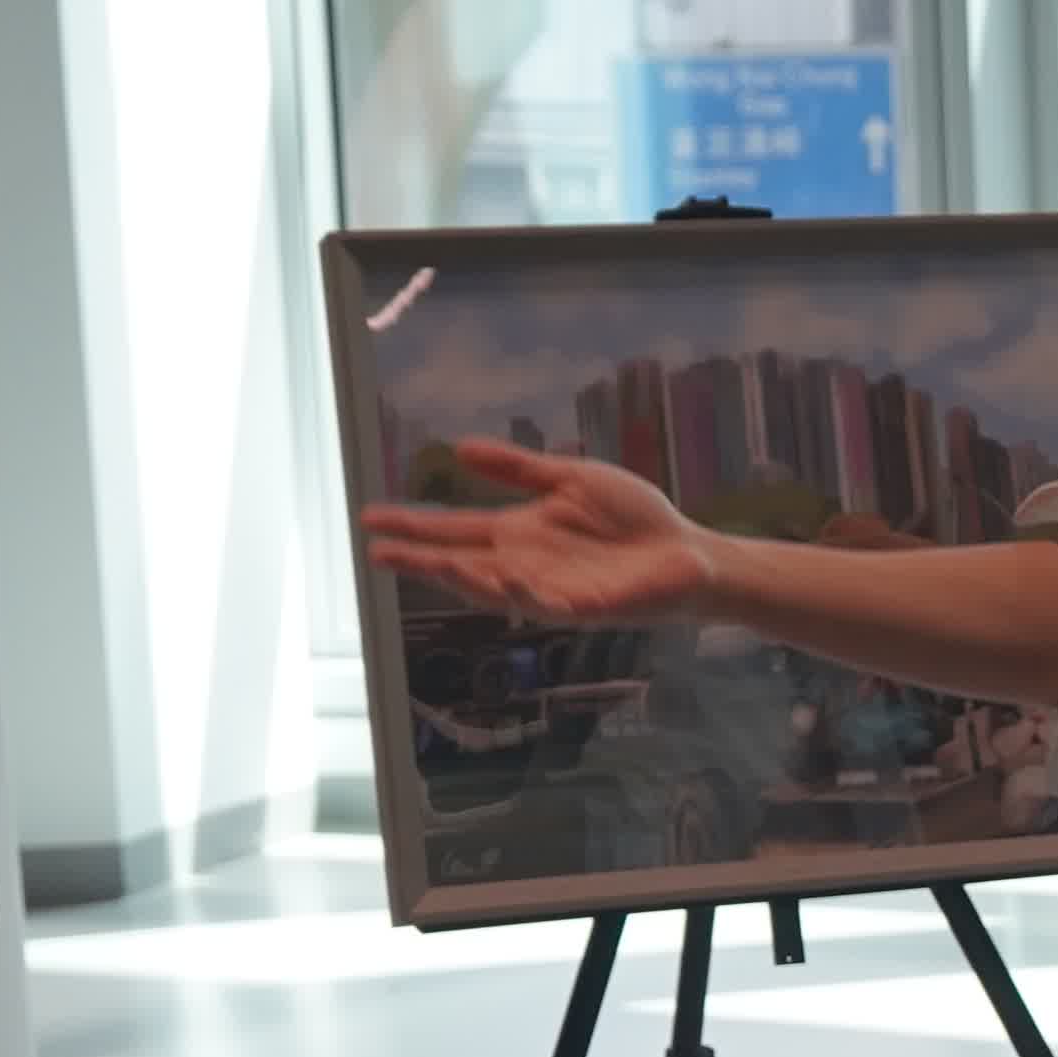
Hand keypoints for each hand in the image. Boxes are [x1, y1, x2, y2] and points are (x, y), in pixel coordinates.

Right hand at [359, 441, 716, 623]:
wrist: (687, 553)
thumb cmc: (633, 519)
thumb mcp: (570, 479)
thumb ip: (517, 469)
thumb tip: (459, 449)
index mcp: (518, 534)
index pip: (453, 530)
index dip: (413, 526)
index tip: (370, 519)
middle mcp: (525, 565)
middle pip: (461, 564)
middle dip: (421, 561)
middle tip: (376, 554)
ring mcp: (553, 589)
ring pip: (497, 589)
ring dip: (465, 578)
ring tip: (433, 564)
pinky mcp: (587, 606)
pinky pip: (548, 603)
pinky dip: (526, 593)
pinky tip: (505, 578)